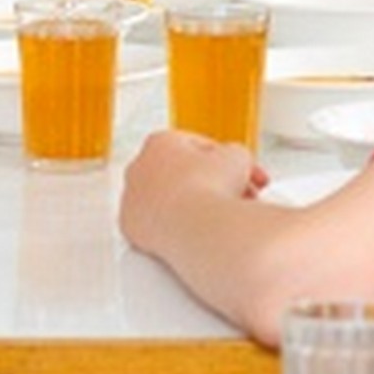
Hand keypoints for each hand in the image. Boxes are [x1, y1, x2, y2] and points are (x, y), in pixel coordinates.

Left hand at [118, 128, 265, 256]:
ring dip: (199, 204)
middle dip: (213, 183)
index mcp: (158, 142)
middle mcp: (138, 168)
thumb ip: (233, 153)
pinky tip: (201, 231)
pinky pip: (160, 224)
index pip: (197, 146)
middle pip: (182, 173)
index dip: (226, 159)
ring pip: (171, 200)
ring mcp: (130, 200)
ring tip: (226, 214)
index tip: (243, 173)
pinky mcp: (131, 229)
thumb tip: (233, 162)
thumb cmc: (214, 187)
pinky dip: (179, 226)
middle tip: (240, 194)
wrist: (198, 229)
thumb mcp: (238, 156)